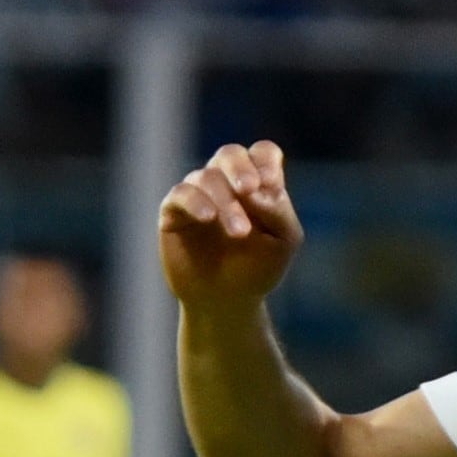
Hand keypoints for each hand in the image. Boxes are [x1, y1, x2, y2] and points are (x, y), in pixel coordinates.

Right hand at [158, 141, 303, 310]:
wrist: (227, 302)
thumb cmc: (258, 269)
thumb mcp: (283, 241)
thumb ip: (279, 211)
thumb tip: (255, 189)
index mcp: (256, 183)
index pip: (261, 153)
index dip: (265, 161)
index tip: (270, 184)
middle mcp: (225, 183)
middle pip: (230, 154)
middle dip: (240, 168)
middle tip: (249, 189)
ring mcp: (198, 195)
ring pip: (206, 177)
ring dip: (225, 201)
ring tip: (239, 233)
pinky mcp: (173, 213)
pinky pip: (180, 194)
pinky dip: (194, 201)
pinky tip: (207, 218)